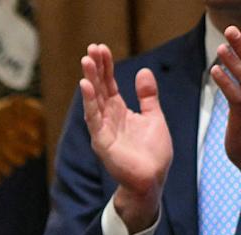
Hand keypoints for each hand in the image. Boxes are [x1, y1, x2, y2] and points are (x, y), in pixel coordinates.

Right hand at [79, 43, 172, 232]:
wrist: (152, 179)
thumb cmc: (153, 153)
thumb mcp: (154, 117)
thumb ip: (147, 96)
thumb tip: (143, 71)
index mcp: (119, 112)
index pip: (109, 84)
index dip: (106, 67)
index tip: (102, 49)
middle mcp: (107, 119)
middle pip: (99, 88)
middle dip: (95, 68)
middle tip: (91, 48)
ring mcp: (103, 130)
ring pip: (94, 100)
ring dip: (89, 80)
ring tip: (86, 61)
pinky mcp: (101, 142)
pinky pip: (93, 119)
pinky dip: (89, 102)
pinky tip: (86, 86)